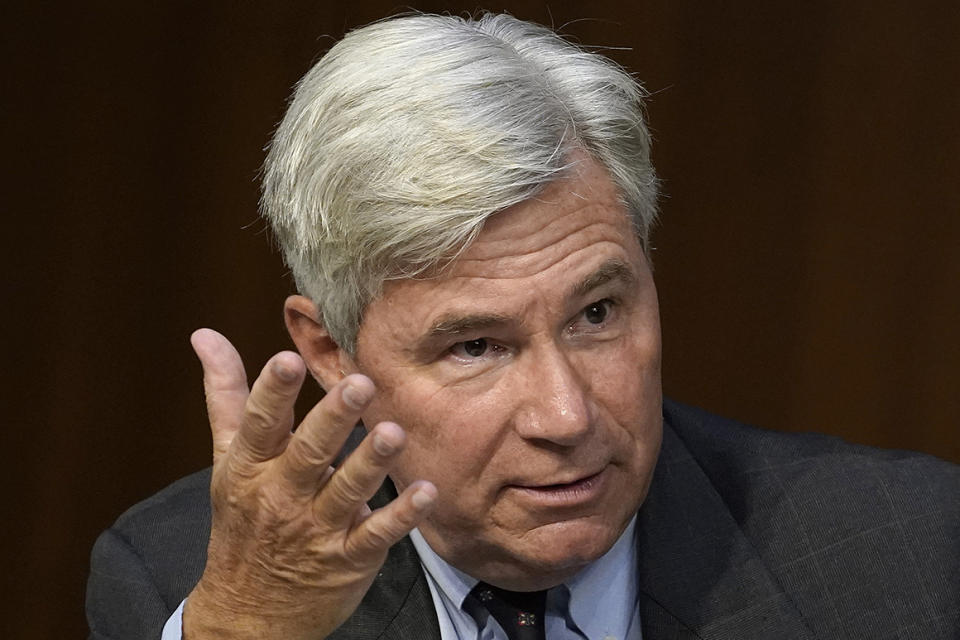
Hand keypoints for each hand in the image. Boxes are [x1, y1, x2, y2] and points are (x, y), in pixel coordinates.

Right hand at [182, 329, 436, 638]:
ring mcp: (318, 530)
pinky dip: (402, 515)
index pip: (260, 424)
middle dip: (333, 419)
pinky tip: (425, 491)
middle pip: (308, 453)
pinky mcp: (350, 558)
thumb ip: (227, 395)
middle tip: (358, 384)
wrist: (248, 614)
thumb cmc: (243, 522)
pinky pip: (378, 534)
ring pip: (347, 492)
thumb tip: (206, 335)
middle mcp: (283, 496)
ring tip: (392, 432)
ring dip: (370, 462)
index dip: (271, 392)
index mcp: (252, 467)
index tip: (286, 359)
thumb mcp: (228, 459)